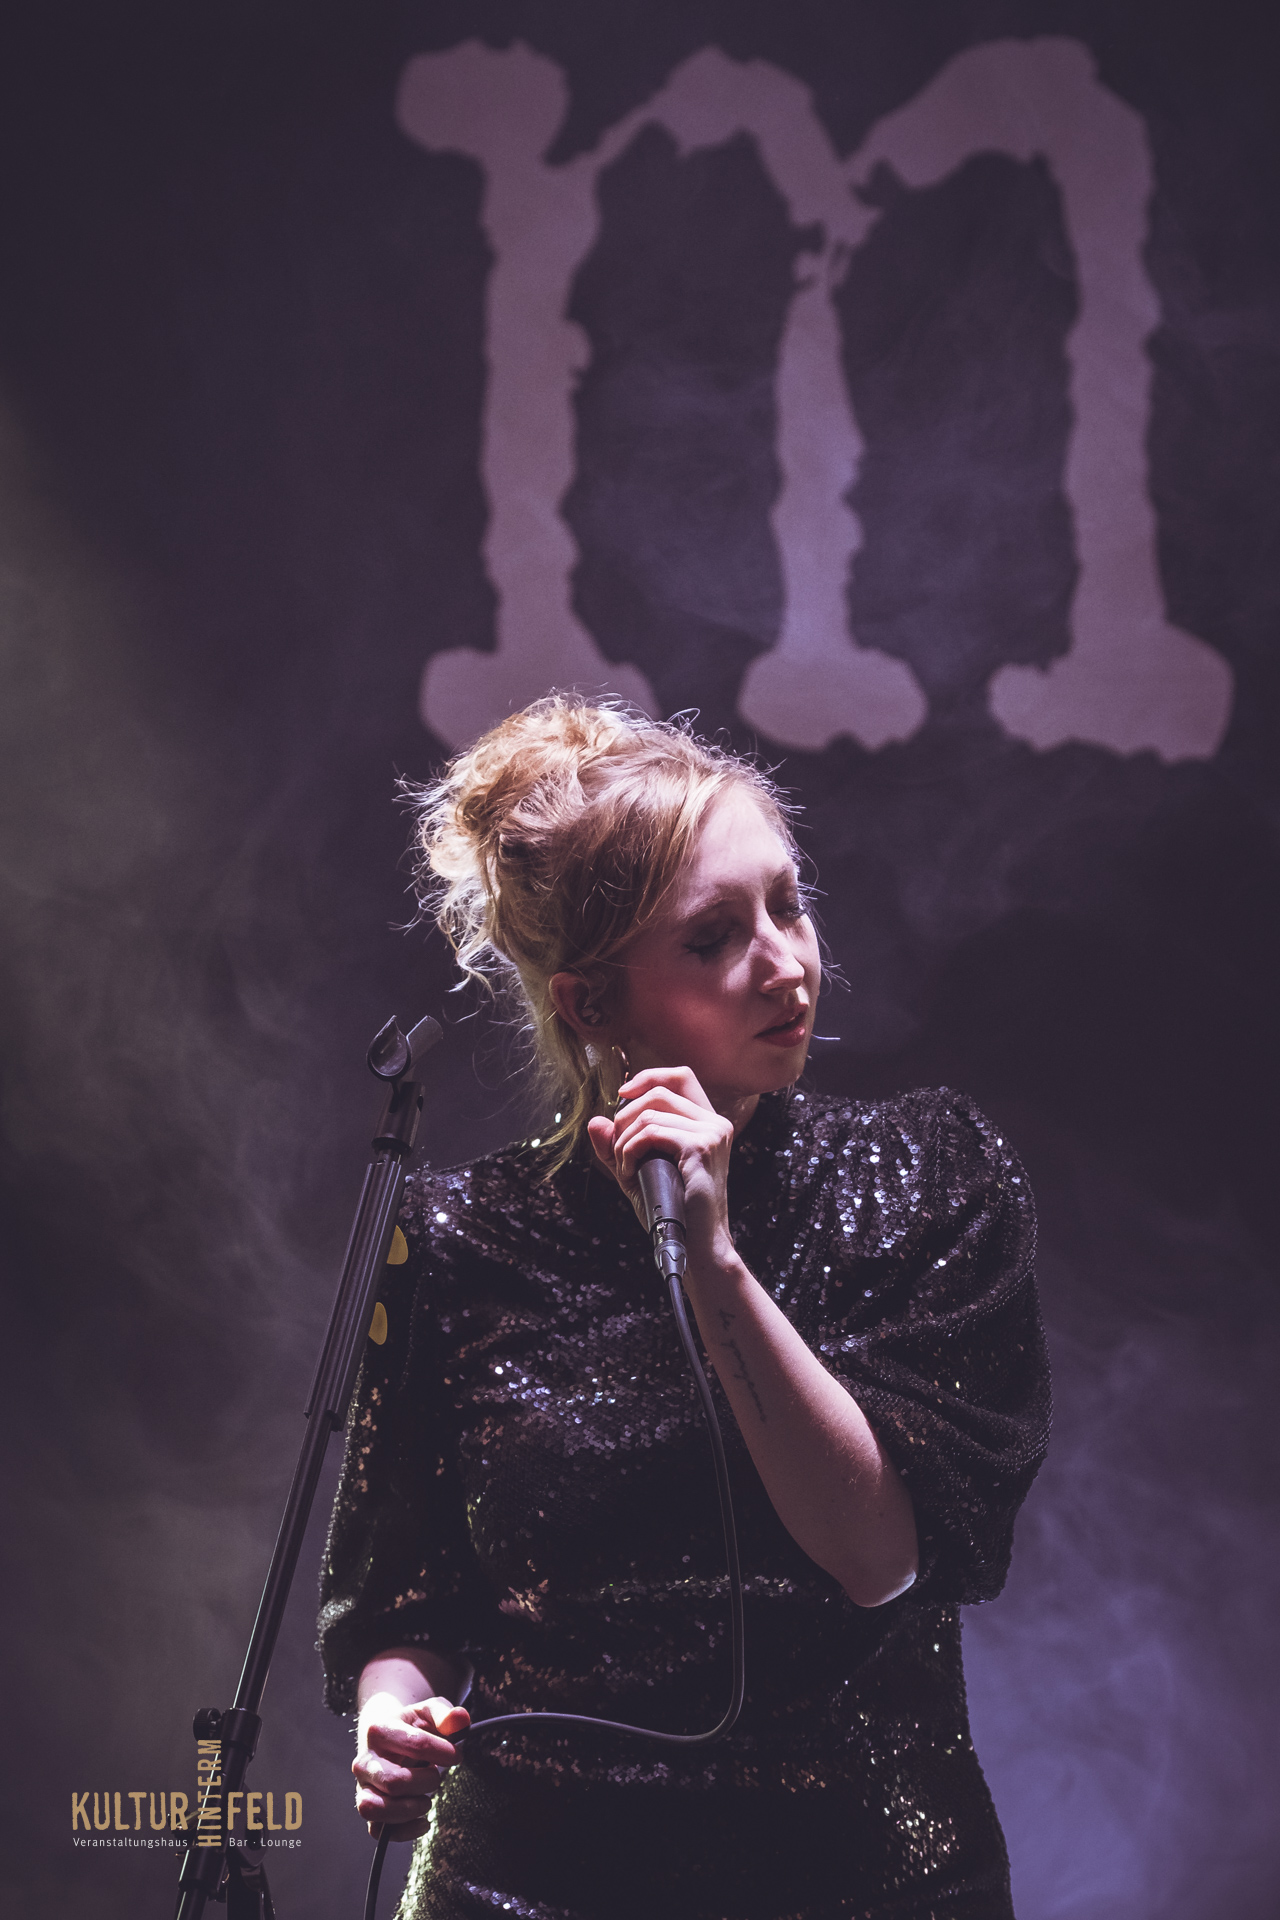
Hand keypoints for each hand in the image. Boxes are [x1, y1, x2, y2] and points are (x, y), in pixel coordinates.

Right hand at [352, 1691, 469, 1840]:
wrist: (386, 1737)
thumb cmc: (410, 1726)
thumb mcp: (428, 1712)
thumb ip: (445, 1715)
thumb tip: (460, 1719)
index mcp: (379, 1731)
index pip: (415, 1744)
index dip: (442, 1752)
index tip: (456, 1755)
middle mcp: (365, 1762)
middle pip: (394, 1782)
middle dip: (426, 1782)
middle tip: (436, 1776)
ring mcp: (362, 1788)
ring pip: (376, 1809)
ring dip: (409, 1809)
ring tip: (426, 1799)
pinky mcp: (368, 1809)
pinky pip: (378, 1831)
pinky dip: (405, 1831)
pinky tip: (423, 1821)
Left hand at [587, 1066, 738, 1280]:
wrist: (696, 1245)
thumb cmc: (672, 1210)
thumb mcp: (638, 1172)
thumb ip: (616, 1147)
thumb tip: (595, 1120)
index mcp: (707, 1122)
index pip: (681, 1076)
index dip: (648, 1077)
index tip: (621, 1095)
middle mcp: (715, 1122)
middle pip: (659, 1091)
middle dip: (625, 1117)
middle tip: (619, 1150)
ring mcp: (711, 1133)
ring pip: (649, 1114)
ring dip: (624, 1141)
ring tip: (624, 1169)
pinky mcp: (701, 1148)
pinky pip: (650, 1133)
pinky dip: (629, 1151)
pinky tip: (630, 1173)